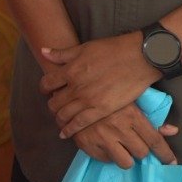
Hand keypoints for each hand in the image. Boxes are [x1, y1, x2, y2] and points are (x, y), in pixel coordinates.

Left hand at [39, 33, 159, 138]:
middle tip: (54, 107)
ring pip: (64, 114)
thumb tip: (43, 52)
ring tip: (60, 120)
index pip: (47, 83)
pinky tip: (65, 133)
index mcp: (69, 70)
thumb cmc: (112, 50)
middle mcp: (75, 87)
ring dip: (59, 119)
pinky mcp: (101, 110)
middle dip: (51, 105)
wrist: (138, 59)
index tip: (47, 91)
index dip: (44, 88)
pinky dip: (70, 129)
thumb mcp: (84, 48)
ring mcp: (87, 100)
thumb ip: (62, 54)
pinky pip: (79, 124)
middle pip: (54, 101)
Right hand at [72, 103, 178, 168]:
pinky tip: (104, 144)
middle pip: (141, 153)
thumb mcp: (131, 99)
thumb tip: (173, 131)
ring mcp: (101, 137)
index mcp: (131, 115)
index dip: (165, 154)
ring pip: (125, 162)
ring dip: (126, 156)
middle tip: (133, 142)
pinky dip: (108, 155)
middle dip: (140, 150)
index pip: (154, 140)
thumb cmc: (106, 93)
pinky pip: (106, 161)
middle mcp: (118, 128)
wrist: (72, 90)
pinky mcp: (86, 144)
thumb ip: (152, 117)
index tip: (171, 162)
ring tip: (120, 147)